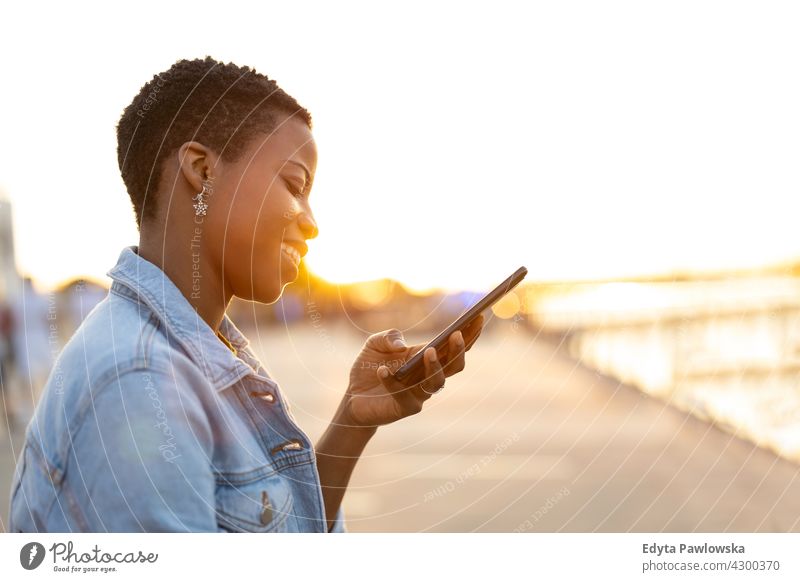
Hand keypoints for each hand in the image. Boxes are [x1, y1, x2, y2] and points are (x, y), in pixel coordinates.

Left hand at [340, 314, 483, 427]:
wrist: (352, 396)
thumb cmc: (368, 367)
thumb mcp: (374, 344)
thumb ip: (388, 337)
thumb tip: (401, 345)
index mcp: (426, 356)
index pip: (453, 346)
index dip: (469, 333)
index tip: (478, 317)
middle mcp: (428, 375)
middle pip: (454, 365)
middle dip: (458, 349)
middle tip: (456, 334)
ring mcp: (419, 393)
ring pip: (438, 382)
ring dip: (435, 366)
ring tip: (428, 351)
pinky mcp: (405, 407)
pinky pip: (404, 394)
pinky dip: (392, 381)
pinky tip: (382, 371)